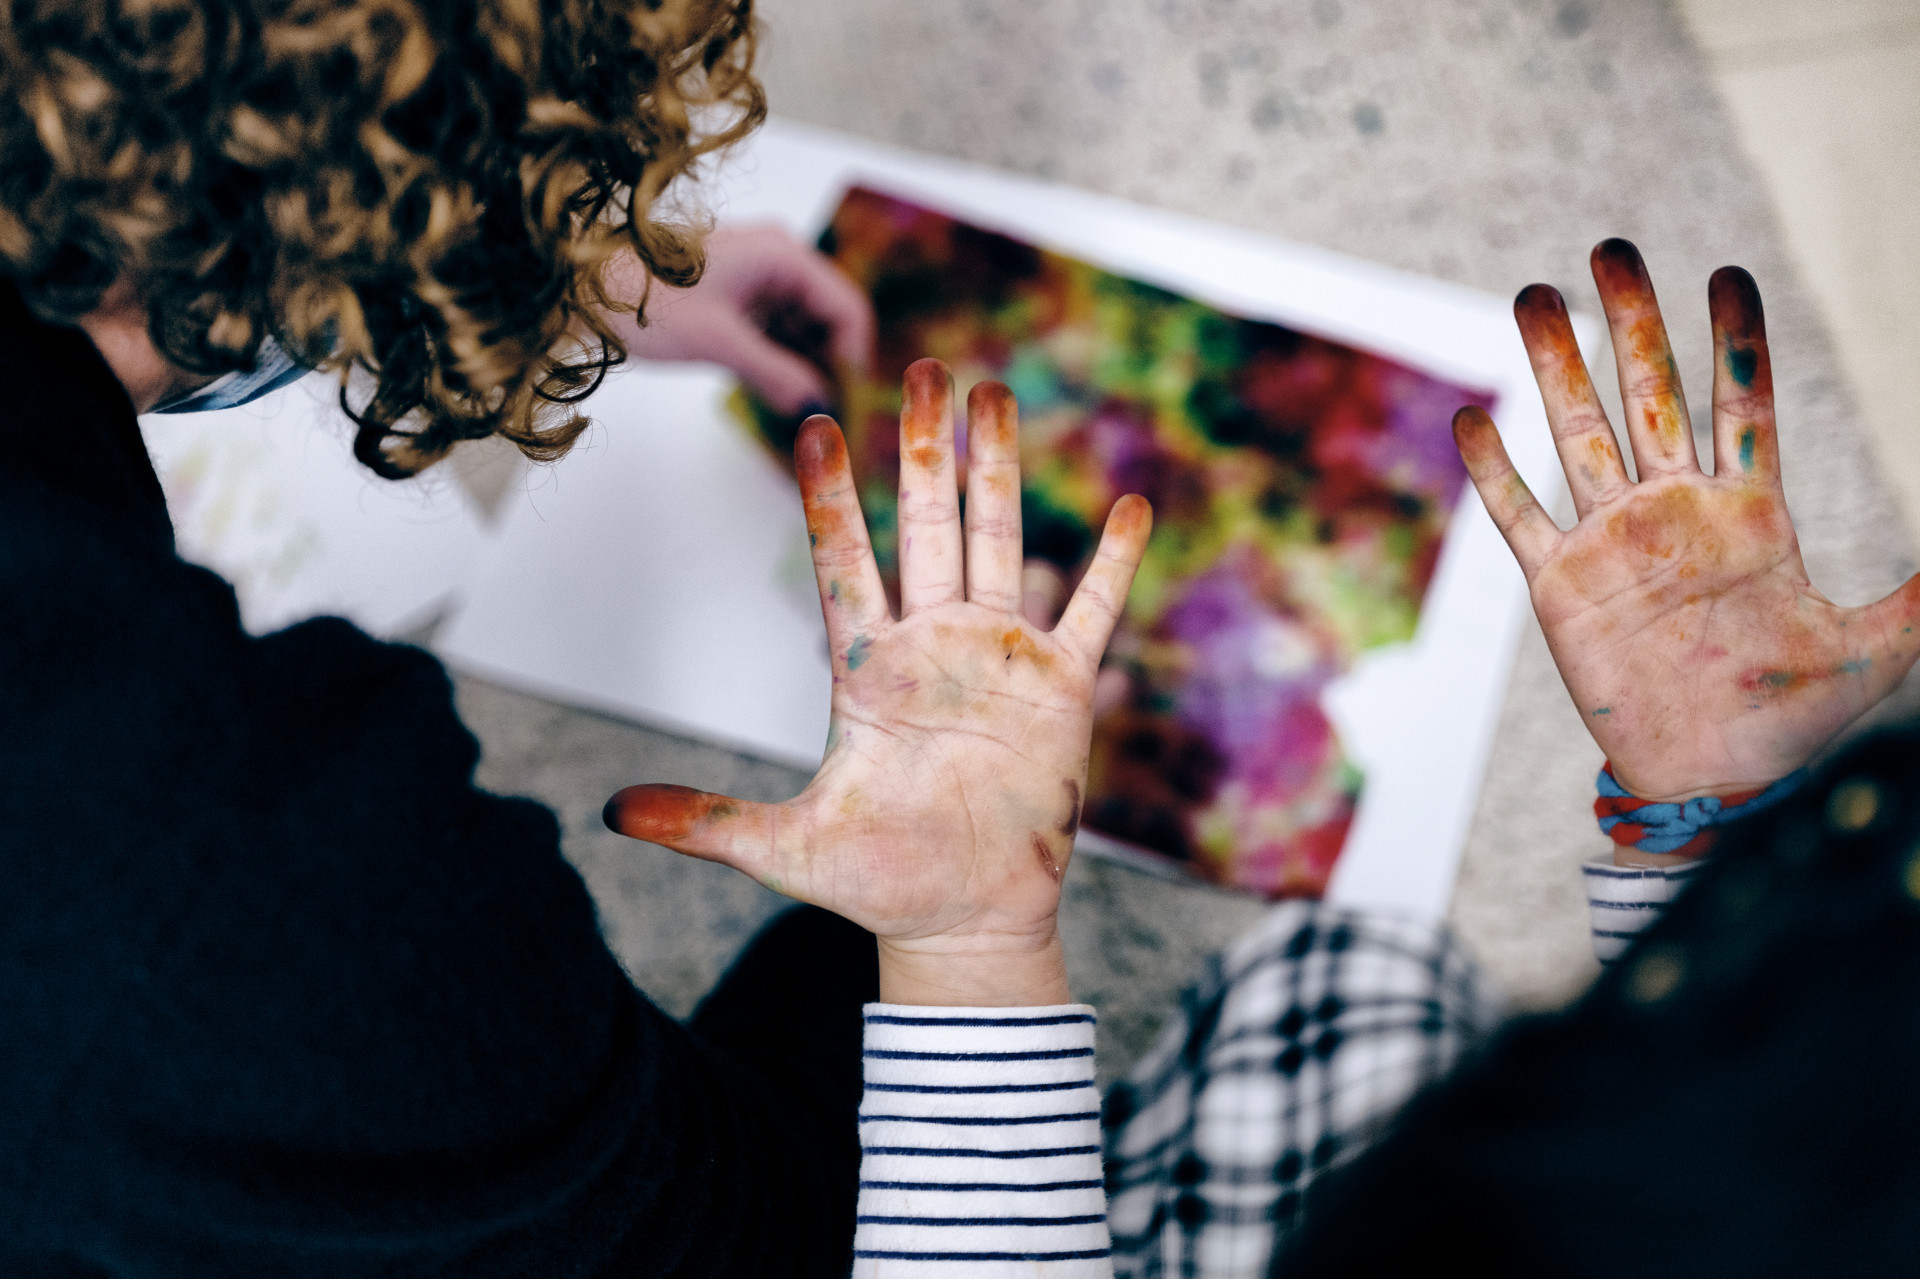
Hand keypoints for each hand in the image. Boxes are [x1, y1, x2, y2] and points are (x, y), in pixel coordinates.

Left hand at [602, 223, 874, 413]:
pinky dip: (783, 362)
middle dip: (834, 367)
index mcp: (781, 254)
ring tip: (806, 415)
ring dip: (808, 369)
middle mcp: (777, 258)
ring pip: (805, 327)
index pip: (846, 308)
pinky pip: (777, 330)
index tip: (849, 407)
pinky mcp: (737, 295)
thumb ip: (776, 375)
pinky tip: (781, 397)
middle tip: (831, 419)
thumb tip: (820, 411)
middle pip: (830, 317)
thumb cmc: (641, 300)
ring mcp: (757, 275)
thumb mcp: (717, 343)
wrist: (577, 286)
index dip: (854, 360)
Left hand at [605, 360, 1152, 1004]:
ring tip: (997, 395)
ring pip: (999, 541)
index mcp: (864, 666)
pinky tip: (1131, 505)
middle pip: (926, 525)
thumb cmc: (875, 883)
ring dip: (998, 469)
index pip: (843, 560)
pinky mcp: (1058, 690)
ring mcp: (997, 660)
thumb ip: (707, 820)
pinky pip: (1092, 612)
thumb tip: (609, 816)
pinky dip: (1112, 562)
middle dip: (924, 446)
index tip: (815, 424)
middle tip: (925, 365)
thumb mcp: (783, 849)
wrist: (959, 922)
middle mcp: (931, 645)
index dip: (831, 496)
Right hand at [1457, 239, 1919, 804]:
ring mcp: (1612, 541)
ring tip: (1530, 296)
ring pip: (1578, 433)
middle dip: (1630, 320)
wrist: (1710, 779)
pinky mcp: (1560, 586)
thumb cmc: (1790, 722)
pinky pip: (1520, 517)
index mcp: (1749, 512)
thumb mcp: (1876, 652)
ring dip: (1553, 366)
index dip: (1735, 338)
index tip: (1725, 273)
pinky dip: (1494, 470)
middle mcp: (1675, 511)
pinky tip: (1472, 416)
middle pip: (1649, 393)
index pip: (1741, 402)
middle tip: (1612, 247)